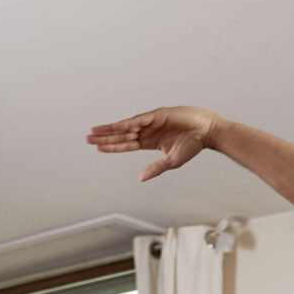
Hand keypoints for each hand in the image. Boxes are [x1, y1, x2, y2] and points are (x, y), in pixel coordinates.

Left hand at [86, 107, 219, 181]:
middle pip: (121, 135)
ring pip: (125, 127)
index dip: (111, 146)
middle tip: (87, 138)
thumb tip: (140, 178)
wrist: (206, 131)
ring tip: (93, 131)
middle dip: (104, 137)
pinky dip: (124, 124)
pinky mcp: (157, 115)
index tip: (97, 147)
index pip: (126, 145)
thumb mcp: (172, 161)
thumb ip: (155, 168)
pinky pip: (137, 120)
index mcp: (150, 142)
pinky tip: (113, 127)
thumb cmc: (192, 146)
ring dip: (109, 129)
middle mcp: (147, 131)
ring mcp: (151, 122)